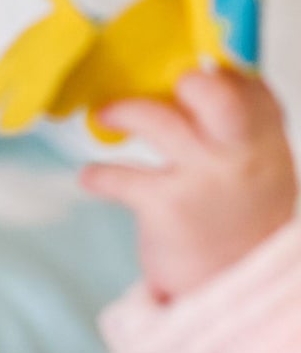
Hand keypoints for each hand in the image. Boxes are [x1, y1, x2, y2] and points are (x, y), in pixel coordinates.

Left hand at [80, 70, 297, 301]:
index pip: (246, 85)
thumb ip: (237, 122)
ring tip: (104, 114)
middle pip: (218, 97)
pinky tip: (90, 177)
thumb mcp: (257, 164)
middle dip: (189, 80)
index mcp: (263, 136)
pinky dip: (97, 175)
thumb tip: (195, 71)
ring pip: (158, 121)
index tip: (184, 69)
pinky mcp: (168, 209)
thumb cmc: (238, 213)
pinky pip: (121, 178)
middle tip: (162, 81)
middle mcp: (238, 153)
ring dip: (122, 111)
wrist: (235, 282)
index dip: (214, 70)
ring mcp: (203, 180)